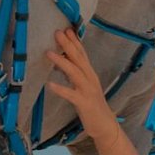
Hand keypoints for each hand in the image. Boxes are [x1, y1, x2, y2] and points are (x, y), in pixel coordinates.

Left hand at [42, 24, 114, 144]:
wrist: (105, 125)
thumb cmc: (92, 105)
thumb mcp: (83, 86)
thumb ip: (74, 74)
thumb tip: (61, 62)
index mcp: (90, 74)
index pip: (82, 54)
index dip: (75, 41)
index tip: (67, 29)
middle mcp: (90, 79)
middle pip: (78, 59)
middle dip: (68, 45)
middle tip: (58, 32)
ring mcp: (88, 90)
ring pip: (74, 73)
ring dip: (62, 62)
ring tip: (49, 53)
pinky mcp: (84, 103)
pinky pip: (71, 95)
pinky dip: (61, 89)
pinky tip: (50, 85)